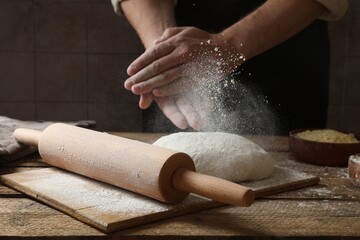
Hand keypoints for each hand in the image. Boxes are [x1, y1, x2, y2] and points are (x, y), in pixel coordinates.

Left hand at [124, 26, 244, 104]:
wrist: (229, 47)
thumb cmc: (204, 40)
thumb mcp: (186, 31)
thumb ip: (169, 36)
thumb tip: (153, 44)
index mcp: (178, 40)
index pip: (154, 52)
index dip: (140, 62)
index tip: (129, 71)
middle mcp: (183, 51)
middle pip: (157, 66)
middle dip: (141, 77)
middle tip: (128, 85)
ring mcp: (191, 64)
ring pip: (166, 76)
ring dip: (150, 85)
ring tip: (137, 91)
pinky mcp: (199, 76)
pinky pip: (181, 84)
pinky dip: (168, 89)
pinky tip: (157, 93)